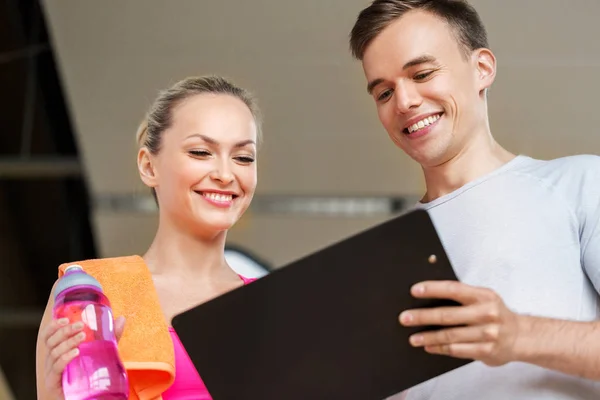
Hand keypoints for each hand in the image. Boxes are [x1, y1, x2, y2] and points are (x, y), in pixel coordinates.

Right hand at [42, 316, 125, 398]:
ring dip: (68, 342)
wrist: (88, 397)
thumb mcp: (100, 353)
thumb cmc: (90, 374)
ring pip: (54, 353)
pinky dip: (65, 358)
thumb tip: (121, 319)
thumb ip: (109, 338)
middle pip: (51, 342)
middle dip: (65, 331)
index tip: (66, 319)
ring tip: (82, 337)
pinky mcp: (54, 384)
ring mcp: (52, 372)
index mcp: (59, 351)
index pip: (49, 336)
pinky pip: (57, 368)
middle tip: (80, 326)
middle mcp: (51, 361)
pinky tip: (75, 353)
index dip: (54, 326)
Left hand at [399, 281, 520, 366]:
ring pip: (450, 335)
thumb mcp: (484, 298)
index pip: (453, 289)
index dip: (433, 289)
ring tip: (413, 337)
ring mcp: (487, 334)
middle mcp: (486, 313)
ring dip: (428, 337)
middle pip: (448, 315)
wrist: (522, 336)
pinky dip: (440, 348)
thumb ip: (462, 297)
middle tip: (405, 318)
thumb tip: (429, 294)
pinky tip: (429, 346)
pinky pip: (457, 350)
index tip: (414, 290)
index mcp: (483, 296)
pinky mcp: (486, 351)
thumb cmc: (496, 314)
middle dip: (423, 316)